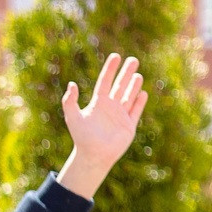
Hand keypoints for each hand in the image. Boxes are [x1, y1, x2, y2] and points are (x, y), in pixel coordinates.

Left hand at [57, 53, 148, 199]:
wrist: (92, 156)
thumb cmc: (81, 137)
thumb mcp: (72, 117)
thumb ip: (70, 101)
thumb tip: (71, 84)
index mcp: (98, 103)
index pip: (105, 81)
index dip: (110, 69)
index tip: (116, 56)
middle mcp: (110, 107)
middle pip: (120, 85)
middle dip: (126, 73)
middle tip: (133, 59)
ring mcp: (120, 115)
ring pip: (129, 96)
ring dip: (133, 85)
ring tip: (137, 75)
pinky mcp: (129, 125)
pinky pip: (135, 111)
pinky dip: (139, 102)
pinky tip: (142, 93)